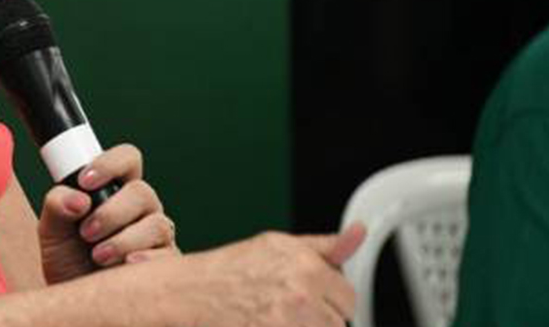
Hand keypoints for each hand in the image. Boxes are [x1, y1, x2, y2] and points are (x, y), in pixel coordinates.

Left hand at [37, 144, 178, 284]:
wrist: (78, 300)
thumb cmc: (68, 260)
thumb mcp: (51, 231)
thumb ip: (56, 205)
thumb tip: (78, 199)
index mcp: (116, 190)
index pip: (127, 159)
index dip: (110, 163)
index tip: (85, 181)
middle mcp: (141, 209)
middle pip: (142, 191)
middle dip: (112, 212)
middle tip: (86, 232)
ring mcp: (156, 236)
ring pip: (157, 224)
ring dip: (124, 240)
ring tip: (98, 256)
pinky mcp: (165, 263)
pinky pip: (167, 256)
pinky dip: (144, 260)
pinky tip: (124, 266)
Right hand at [165, 223, 366, 326]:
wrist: (189, 291)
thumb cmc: (230, 269)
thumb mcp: (278, 246)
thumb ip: (325, 246)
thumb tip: (359, 231)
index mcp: (307, 264)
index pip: (348, 297)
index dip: (329, 301)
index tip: (308, 299)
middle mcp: (302, 290)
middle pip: (338, 322)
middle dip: (319, 319)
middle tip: (286, 309)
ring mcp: (290, 319)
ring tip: (275, 318)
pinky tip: (265, 323)